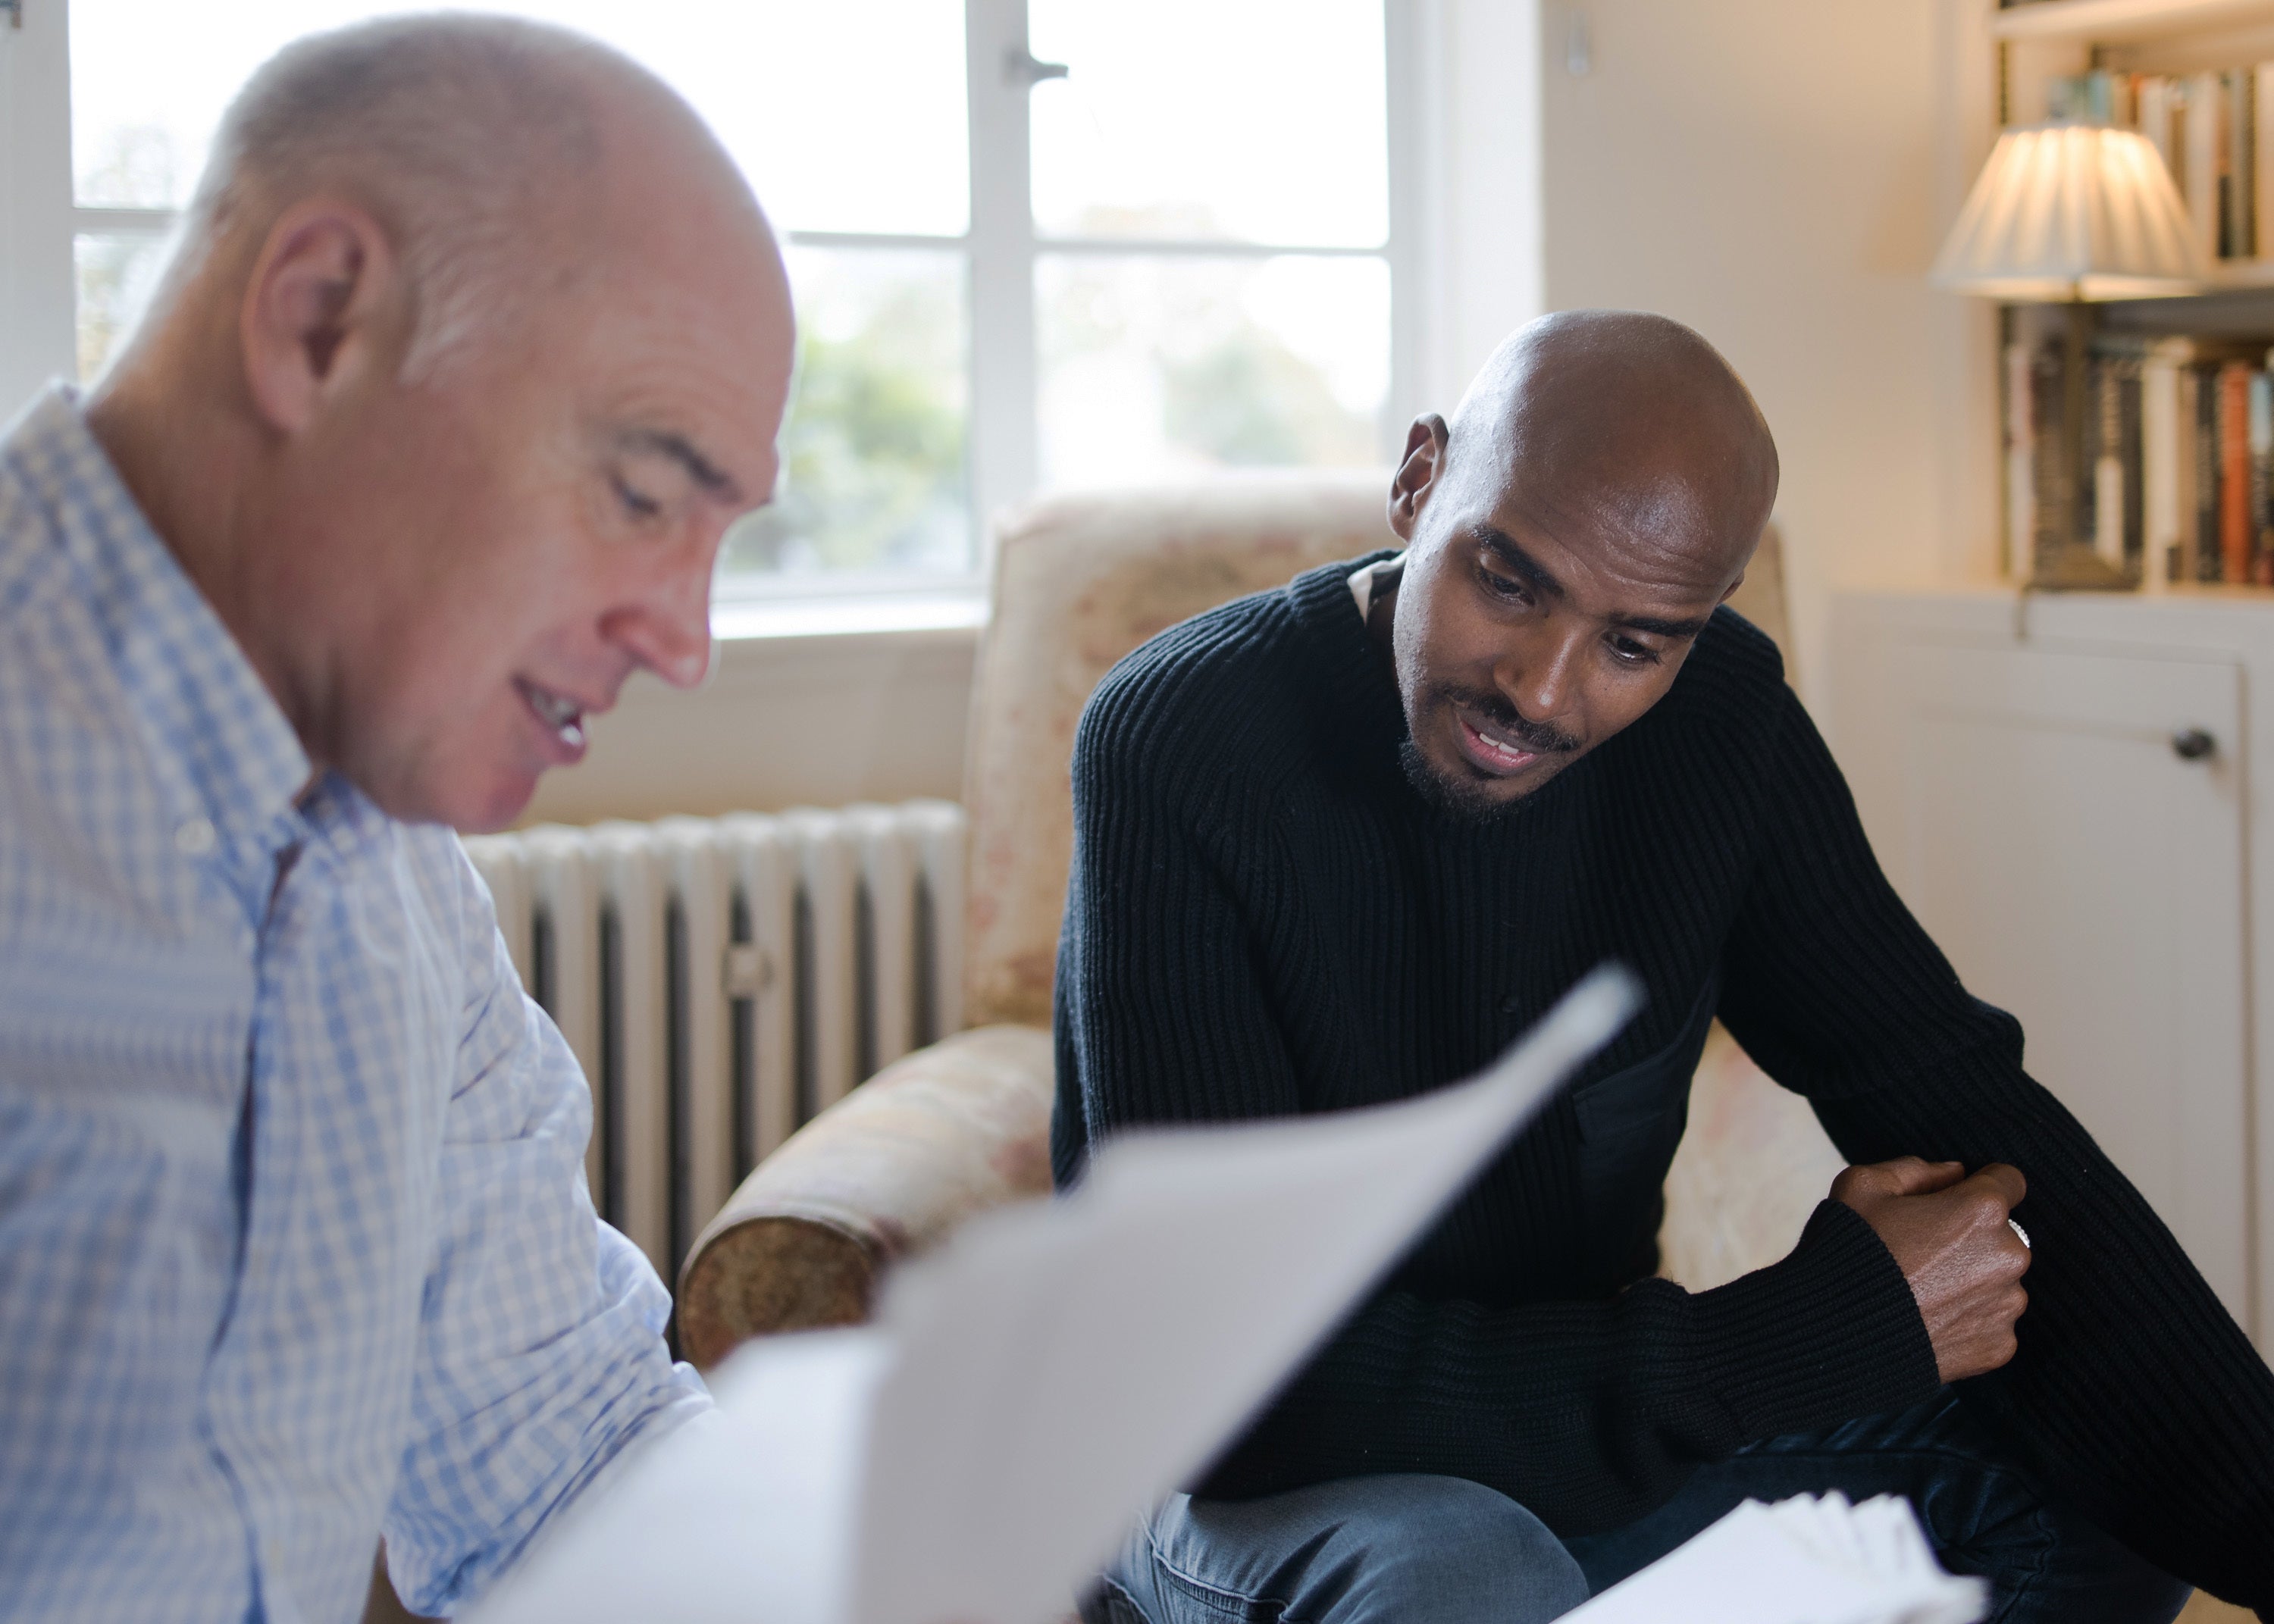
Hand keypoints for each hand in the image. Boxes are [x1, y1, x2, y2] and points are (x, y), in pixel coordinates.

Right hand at [1831, 1156, 2030, 1382]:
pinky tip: (1928, 1319)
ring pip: (1999, 1281)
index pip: (2009, 1180)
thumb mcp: (1863, 1185)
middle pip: (2003, 1235)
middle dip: (1972, 1238)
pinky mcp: (2001, 1345)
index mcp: (1981, 1210)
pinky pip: (1991, 1323)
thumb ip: (1916, 1169)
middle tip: (1923, 1253)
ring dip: (1972, 1281)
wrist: (1836, 1333)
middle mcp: (2009, 1256)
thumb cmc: (1849, 1252)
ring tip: (1922, 1291)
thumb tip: (1954, 1173)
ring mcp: (2007, 1305)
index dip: (1980, 1184)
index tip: (1956, 1199)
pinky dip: (1966, 1320)